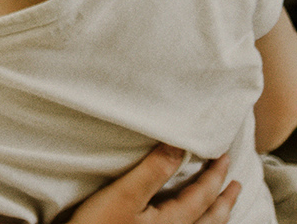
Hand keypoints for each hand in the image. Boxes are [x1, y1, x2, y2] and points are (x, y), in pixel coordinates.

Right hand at [70, 147, 238, 223]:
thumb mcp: (124, 195)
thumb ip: (153, 170)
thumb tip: (179, 144)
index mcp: (172, 223)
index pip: (202, 196)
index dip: (214, 176)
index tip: (224, 158)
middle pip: (209, 219)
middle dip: (223, 201)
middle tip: (235, 184)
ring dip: (215, 217)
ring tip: (220, 208)